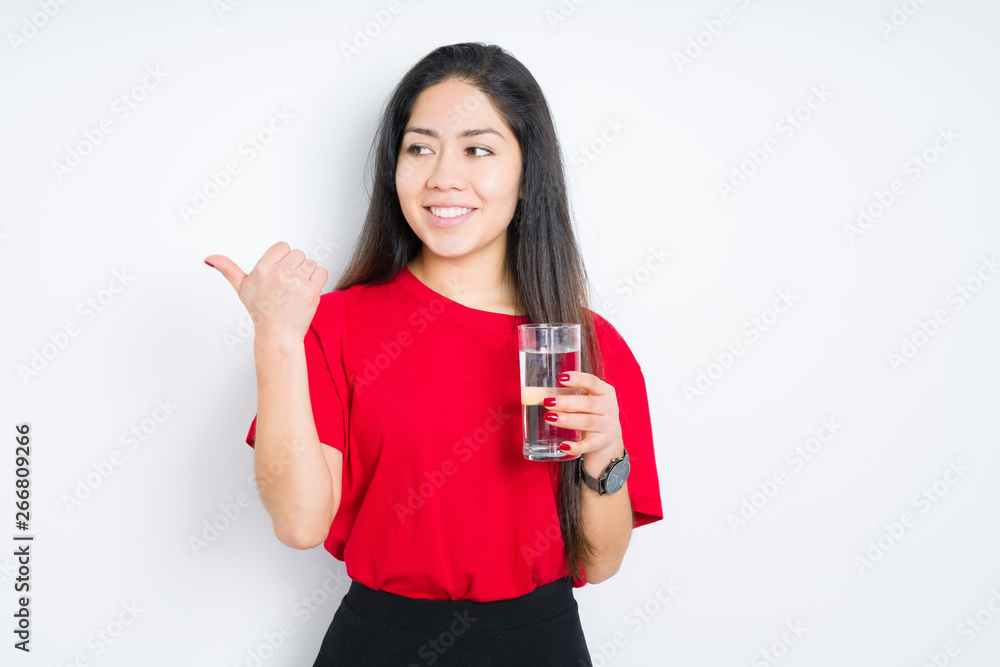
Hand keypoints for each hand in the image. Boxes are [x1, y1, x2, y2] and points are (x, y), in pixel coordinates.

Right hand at [204, 241, 327, 342]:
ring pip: (311, 263)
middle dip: (296, 267)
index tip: (280, 274)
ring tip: (296, 290)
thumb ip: (228, 270)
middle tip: (287, 286)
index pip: (283, 246)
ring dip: (307, 275)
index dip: (284, 259)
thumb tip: (209, 259)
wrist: (278, 334)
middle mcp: (279, 273)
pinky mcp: (311, 291)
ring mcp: (296, 282)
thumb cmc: (261, 312)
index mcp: (262, 268)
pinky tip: (306, 292)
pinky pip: (322, 272)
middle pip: (298, 254)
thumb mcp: (242, 288)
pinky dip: (318, 281)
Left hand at [543, 371, 623, 472]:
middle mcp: (609, 408)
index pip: (593, 382)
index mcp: (605, 392)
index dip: (578, 379)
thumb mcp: (585, 399)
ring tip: (549, 417)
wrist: (607, 435)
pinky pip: (588, 445)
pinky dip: (575, 446)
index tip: (561, 378)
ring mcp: (606, 426)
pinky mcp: (601, 442)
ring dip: (567, 420)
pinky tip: (563, 445)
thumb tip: (534, 393)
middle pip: (588, 404)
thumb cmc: (591, 411)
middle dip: (567, 402)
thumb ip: (565, 394)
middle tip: (548, 402)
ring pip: (587, 422)